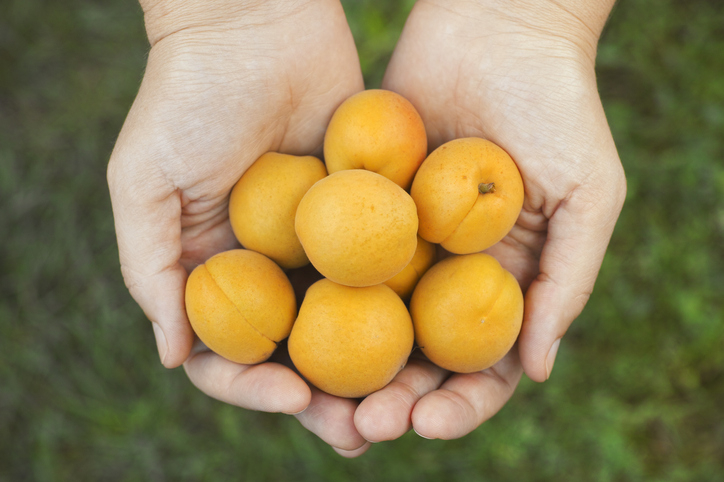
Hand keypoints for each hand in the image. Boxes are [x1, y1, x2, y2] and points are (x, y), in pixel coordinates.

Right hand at [107, 0, 369, 452]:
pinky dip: (406, 306)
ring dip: (375, 372)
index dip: (255, 389)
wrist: (257, 26)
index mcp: (216, 272)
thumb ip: (152, 269)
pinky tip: (433, 336)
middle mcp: (269, 269)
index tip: (295, 400)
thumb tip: (174, 356)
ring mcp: (320, 246)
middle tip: (362, 433)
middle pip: (297, 354)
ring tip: (406, 406)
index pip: (230, 354)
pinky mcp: (366, 217)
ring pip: (350, 325)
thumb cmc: (188, 99)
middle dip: (326, 400)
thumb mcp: (146, 182)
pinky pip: (387, 270)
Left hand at [351, 0, 625, 441]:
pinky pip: (336, 257)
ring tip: (318, 398)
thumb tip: (533, 371)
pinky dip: (316, 293)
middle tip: (363, 425)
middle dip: (393, 399)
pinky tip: (290, 326)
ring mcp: (401, 242)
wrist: (496, 28)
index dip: (459, 404)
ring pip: (368, 321)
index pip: (481, 366)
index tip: (429, 422)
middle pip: (416, 357)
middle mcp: (447, 272)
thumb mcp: (586, 194)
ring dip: (344, 366)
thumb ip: (567, 281)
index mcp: (503, 282)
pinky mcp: (361, 207)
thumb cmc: (558, 107)